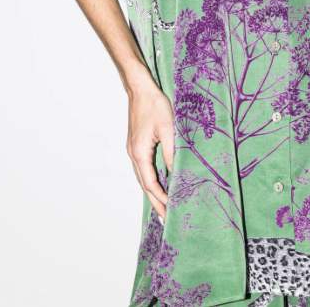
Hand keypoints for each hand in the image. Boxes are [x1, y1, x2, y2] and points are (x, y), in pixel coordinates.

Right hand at [126, 77, 173, 220]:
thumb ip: (172, 152)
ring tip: (163, 207)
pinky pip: (143, 169)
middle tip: (166, 220)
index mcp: (139, 153)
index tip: (172, 211)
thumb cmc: (154, 105)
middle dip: (156, 202)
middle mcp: (133, 154)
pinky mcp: (136, 145)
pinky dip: (151, 180)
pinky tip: (158, 184)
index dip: (162, 199)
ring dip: (153, 193)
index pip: (151, 184)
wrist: (140, 88)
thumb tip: (177, 173)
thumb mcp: (168, 128)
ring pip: (143, 178)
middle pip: (144, 185)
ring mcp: (133, 150)